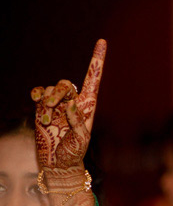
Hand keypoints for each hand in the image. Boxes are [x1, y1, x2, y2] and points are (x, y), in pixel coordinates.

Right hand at [31, 39, 106, 172]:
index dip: (97, 60)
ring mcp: (58, 105)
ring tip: (47, 117)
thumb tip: (72, 103)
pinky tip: (36, 99)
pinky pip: (39, 93)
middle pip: (66, 84)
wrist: (58, 164)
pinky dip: (36, 94)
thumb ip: (77, 121)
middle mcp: (74, 102)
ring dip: (47, 99)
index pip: (93, 79)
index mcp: (89, 106)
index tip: (102, 41)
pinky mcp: (43, 109)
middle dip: (57, 92)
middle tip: (52, 106)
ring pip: (51, 88)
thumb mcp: (81, 139)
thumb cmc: (74, 153)